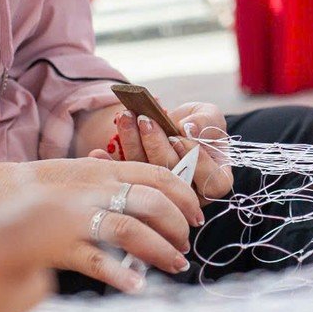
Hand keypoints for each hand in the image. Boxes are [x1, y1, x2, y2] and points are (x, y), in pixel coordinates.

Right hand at [0, 156, 202, 292]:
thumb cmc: (36, 190)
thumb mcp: (80, 177)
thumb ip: (112, 186)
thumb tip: (152, 205)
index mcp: (102, 170)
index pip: (157, 174)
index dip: (185, 195)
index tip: (197, 215)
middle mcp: (93, 188)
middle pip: (151, 201)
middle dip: (177, 226)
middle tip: (185, 245)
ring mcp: (75, 214)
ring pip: (129, 229)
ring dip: (159, 250)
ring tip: (174, 265)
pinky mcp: (56, 242)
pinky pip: (94, 259)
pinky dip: (120, 273)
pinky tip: (136, 285)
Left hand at [106, 102, 234, 202]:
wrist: (176, 125)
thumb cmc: (198, 122)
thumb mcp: (209, 115)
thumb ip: (207, 121)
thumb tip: (190, 128)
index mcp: (216, 182)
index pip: (214, 182)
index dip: (196, 160)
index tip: (180, 135)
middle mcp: (190, 196)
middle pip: (174, 178)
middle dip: (157, 146)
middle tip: (145, 120)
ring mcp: (161, 195)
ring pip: (147, 176)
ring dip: (133, 145)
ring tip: (127, 118)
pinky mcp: (137, 190)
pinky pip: (124, 182)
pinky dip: (109, 166)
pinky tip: (97, 152)